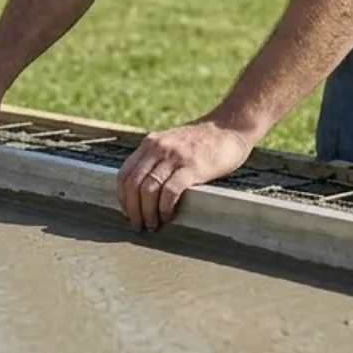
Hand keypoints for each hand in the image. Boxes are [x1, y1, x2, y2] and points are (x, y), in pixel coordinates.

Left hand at [115, 118, 256, 231]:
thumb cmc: (203, 141)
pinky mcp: (192, 166)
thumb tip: (142, 189)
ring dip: (147, 213)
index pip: (124, 174)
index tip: (127, 213)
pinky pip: (170, 191)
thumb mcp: (172, 143)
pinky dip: (165, 208)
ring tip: (152, 225)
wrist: (230, 127)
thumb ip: (157, 159)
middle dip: (133, 210)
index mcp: (150, 143)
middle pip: (133, 185)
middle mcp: (158, 148)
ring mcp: (175, 157)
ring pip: (148, 190)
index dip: (122, 198)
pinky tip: (168, 216)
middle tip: (139, 225)